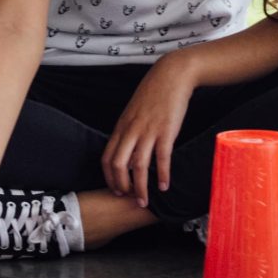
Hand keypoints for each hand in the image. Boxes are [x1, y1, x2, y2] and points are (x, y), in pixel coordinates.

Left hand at [101, 53, 196, 207]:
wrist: (171, 76)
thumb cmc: (153, 94)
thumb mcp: (134, 112)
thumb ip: (129, 131)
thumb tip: (128, 149)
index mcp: (121, 127)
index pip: (107, 157)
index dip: (109, 177)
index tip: (115, 189)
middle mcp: (131, 131)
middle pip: (118, 165)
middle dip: (121, 186)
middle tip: (128, 199)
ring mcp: (148, 131)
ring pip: (138, 166)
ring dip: (140, 187)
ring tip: (144, 201)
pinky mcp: (166, 131)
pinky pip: (161, 158)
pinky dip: (162, 175)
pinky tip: (164, 186)